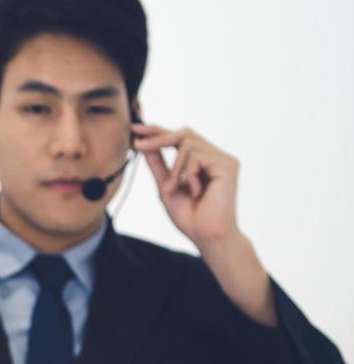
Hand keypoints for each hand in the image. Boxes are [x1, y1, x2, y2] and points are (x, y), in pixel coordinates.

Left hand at [133, 123, 241, 247]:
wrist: (206, 235)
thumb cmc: (189, 216)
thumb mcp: (165, 186)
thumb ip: (157, 164)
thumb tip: (143, 142)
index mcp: (202, 160)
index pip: (179, 137)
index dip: (157, 130)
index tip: (135, 128)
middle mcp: (215, 156)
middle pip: (184, 133)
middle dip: (158, 137)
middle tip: (138, 145)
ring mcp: (223, 159)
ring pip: (187, 143)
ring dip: (173, 168)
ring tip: (172, 189)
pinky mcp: (228, 165)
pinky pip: (196, 156)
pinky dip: (187, 174)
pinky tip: (196, 192)